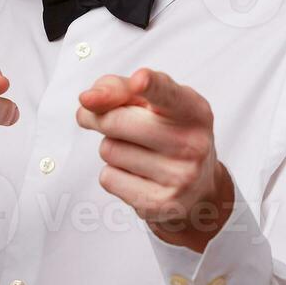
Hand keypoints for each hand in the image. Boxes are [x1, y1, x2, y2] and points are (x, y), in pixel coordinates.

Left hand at [76, 68, 235, 252]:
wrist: (198, 188)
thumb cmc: (167, 133)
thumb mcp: (154, 103)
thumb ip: (119, 89)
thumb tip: (88, 101)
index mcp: (194, 110)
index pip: (168, 94)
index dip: (151, 85)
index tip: (139, 79)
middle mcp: (193, 143)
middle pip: (116, 121)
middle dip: (101, 118)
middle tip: (109, 120)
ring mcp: (178, 177)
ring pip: (108, 150)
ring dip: (112, 147)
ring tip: (139, 152)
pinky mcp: (159, 204)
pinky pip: (108, 178)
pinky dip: (114, 174)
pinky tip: (139, 175)